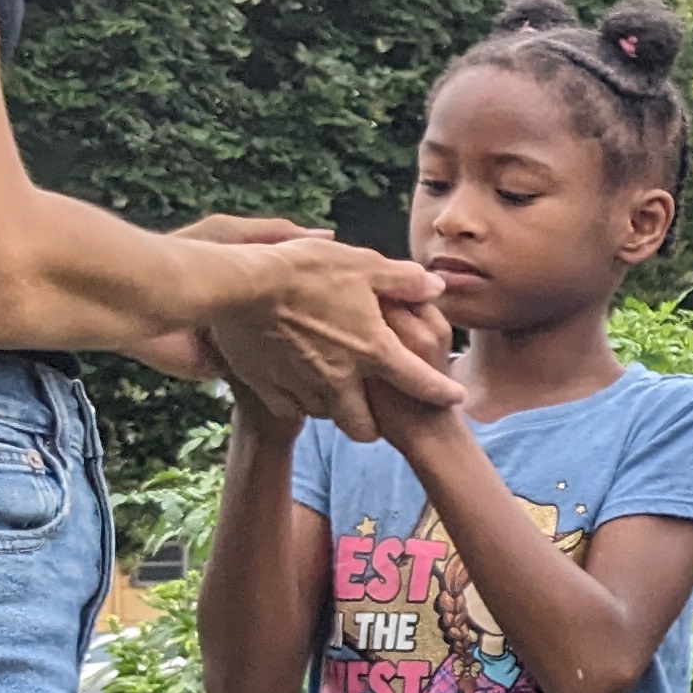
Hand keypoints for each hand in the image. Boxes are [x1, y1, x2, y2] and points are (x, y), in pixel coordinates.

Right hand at [200, 236, 465, 441]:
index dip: (442, 392)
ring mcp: (301, 387)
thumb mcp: (364, 265)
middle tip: (373, 417)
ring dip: (332, 409)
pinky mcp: (266, 388)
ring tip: (332, 393)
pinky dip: (297, 401)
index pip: (420, 382)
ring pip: (325, 416)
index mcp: (373, 350)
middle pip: (362, 427)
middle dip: (371, 426)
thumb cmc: (306, 270)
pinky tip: (297, 385)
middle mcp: (340, 379)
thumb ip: (404, 280)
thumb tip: (435, 286)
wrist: (239, 285)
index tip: (453, 396)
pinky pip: (289, 407)